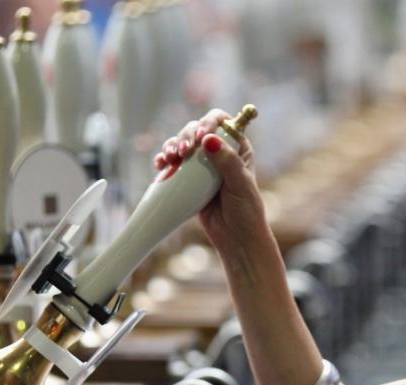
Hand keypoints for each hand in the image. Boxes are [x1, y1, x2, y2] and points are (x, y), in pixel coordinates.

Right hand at [154, 109, 269, 262]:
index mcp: (238, 148)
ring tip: (169, 158)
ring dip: (172, 146)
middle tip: (182, 152)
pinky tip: (160, 165)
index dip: (209, 122)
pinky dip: (164, 161)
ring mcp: (202, 166)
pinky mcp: (188, 180)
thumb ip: (227, 162)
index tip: (201, 136)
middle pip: (197, 130)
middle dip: (186, 136)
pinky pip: (173, 164)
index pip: (222, 122)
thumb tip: (209, 140)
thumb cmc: (245, 212)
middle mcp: (219, 152)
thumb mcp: (240, 185)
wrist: (235, 240)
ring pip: (182, 144)